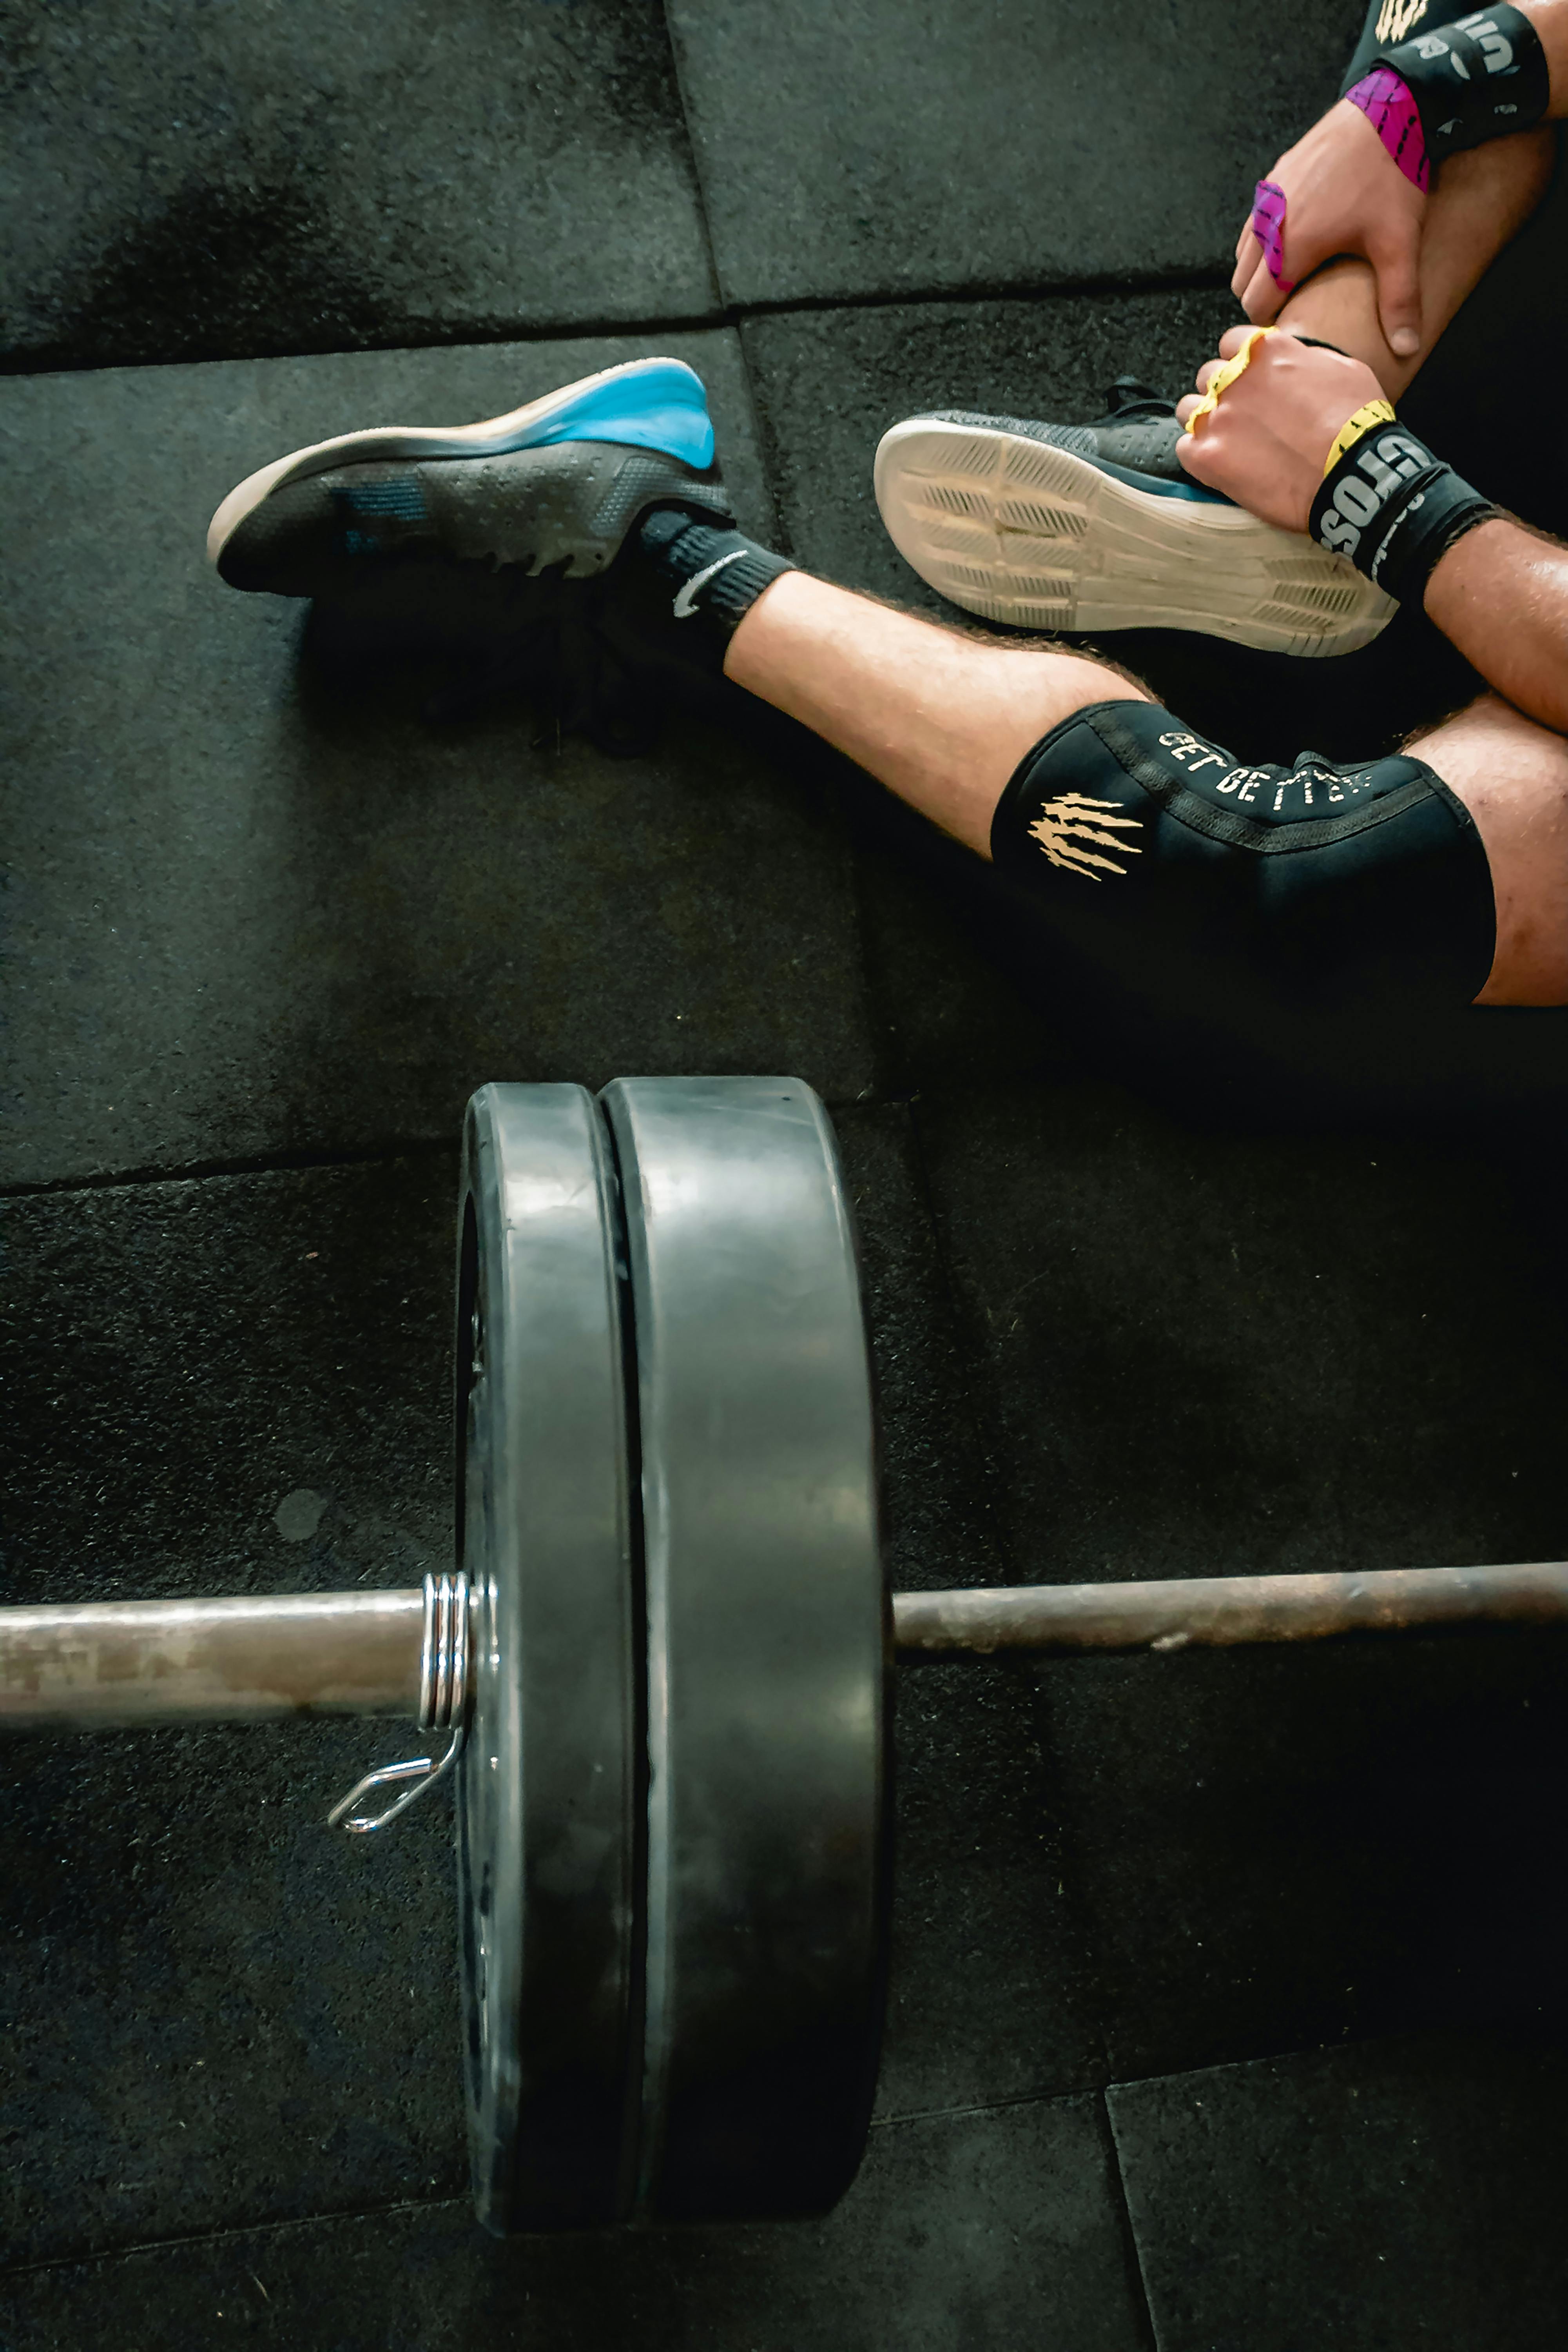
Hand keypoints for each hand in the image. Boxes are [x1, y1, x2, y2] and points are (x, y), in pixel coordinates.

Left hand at [1175, 329, 1388, 532]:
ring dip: (1203, 421)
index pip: (1233, 343)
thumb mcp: (1342, 368)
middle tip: (1244, 415)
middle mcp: (1235, 377)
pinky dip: (1198, 455)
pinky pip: (1185, 448)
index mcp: (1267, 350)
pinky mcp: (1208, 456)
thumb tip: (1293, 359)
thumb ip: (1305, 358)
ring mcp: (1218, 417)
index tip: (1251, 379)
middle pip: (1208, 376)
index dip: (1241, 362)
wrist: (1352, 471)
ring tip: (1227, 440)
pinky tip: (1219, 463)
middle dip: (1222, 392)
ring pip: (1188, 409)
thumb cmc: (1358, 421)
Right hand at [1233, 97, 1427, 358]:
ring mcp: (1268, 198)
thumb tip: (1407, 349)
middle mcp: (1268, 223)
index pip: (1255, 304)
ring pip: (1244, 253)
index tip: (1293, 327)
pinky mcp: (1275, 177)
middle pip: (1242, 283)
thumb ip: (1399, 300)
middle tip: (1296, 307)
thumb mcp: (1399, 242)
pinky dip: (1265, 241)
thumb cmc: (1391, 176)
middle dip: (1262, 300)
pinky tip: (1299, 240)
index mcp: (1290, 247)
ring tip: (1296, 276)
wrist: (1388, 108)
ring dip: (1261, 272)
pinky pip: (1255, 223)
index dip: (1272, 323)